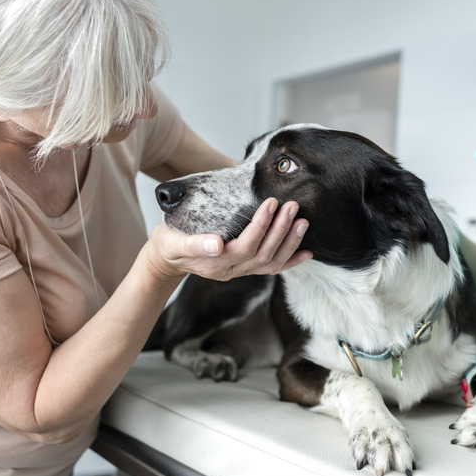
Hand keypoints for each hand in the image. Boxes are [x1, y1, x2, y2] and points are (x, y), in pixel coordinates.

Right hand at [145, 198, 311, 281]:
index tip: (271, 203)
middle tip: (293, 207)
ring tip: (303, 222)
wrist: (168, 258)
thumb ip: (193, 244)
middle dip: (280, 230)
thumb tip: (216, 244)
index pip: (245, 246)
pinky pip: (272, 269)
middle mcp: (231, 271)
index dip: (260, 226)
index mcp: (215, 263)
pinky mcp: (246, 269)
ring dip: (289, 243)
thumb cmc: (169, 243)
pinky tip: (306, 253)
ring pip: (271, 263)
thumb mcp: (172, 241)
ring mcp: (240, 271)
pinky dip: (290, 261)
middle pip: (263, 254)